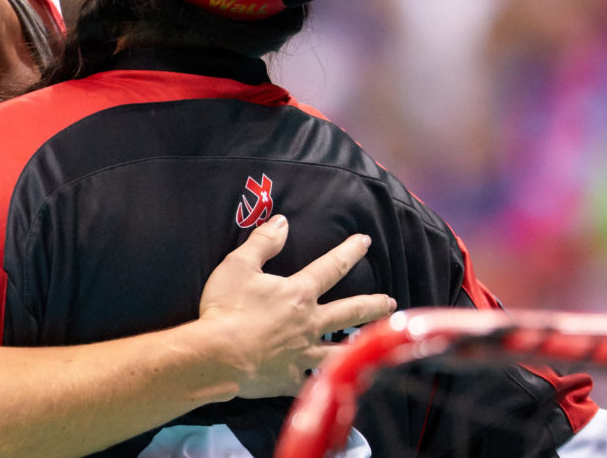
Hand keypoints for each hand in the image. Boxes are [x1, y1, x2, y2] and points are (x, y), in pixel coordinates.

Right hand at [197, 215, 394, 398]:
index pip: (330, 267)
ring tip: (376, 344)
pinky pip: (314, 383)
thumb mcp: (238, 265)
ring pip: (341, 350)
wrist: (216, 355)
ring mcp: (303, 355)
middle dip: (373, 304)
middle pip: (349, 311)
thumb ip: (263, 243)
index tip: (365, 241)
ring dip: (361, 345)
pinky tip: (334, 384)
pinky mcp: (291, 379)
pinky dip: (325, 384)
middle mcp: (309, 323)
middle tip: (390, 301)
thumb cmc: (226, 307)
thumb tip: (282, 222)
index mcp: (298, 294)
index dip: (349, 251)